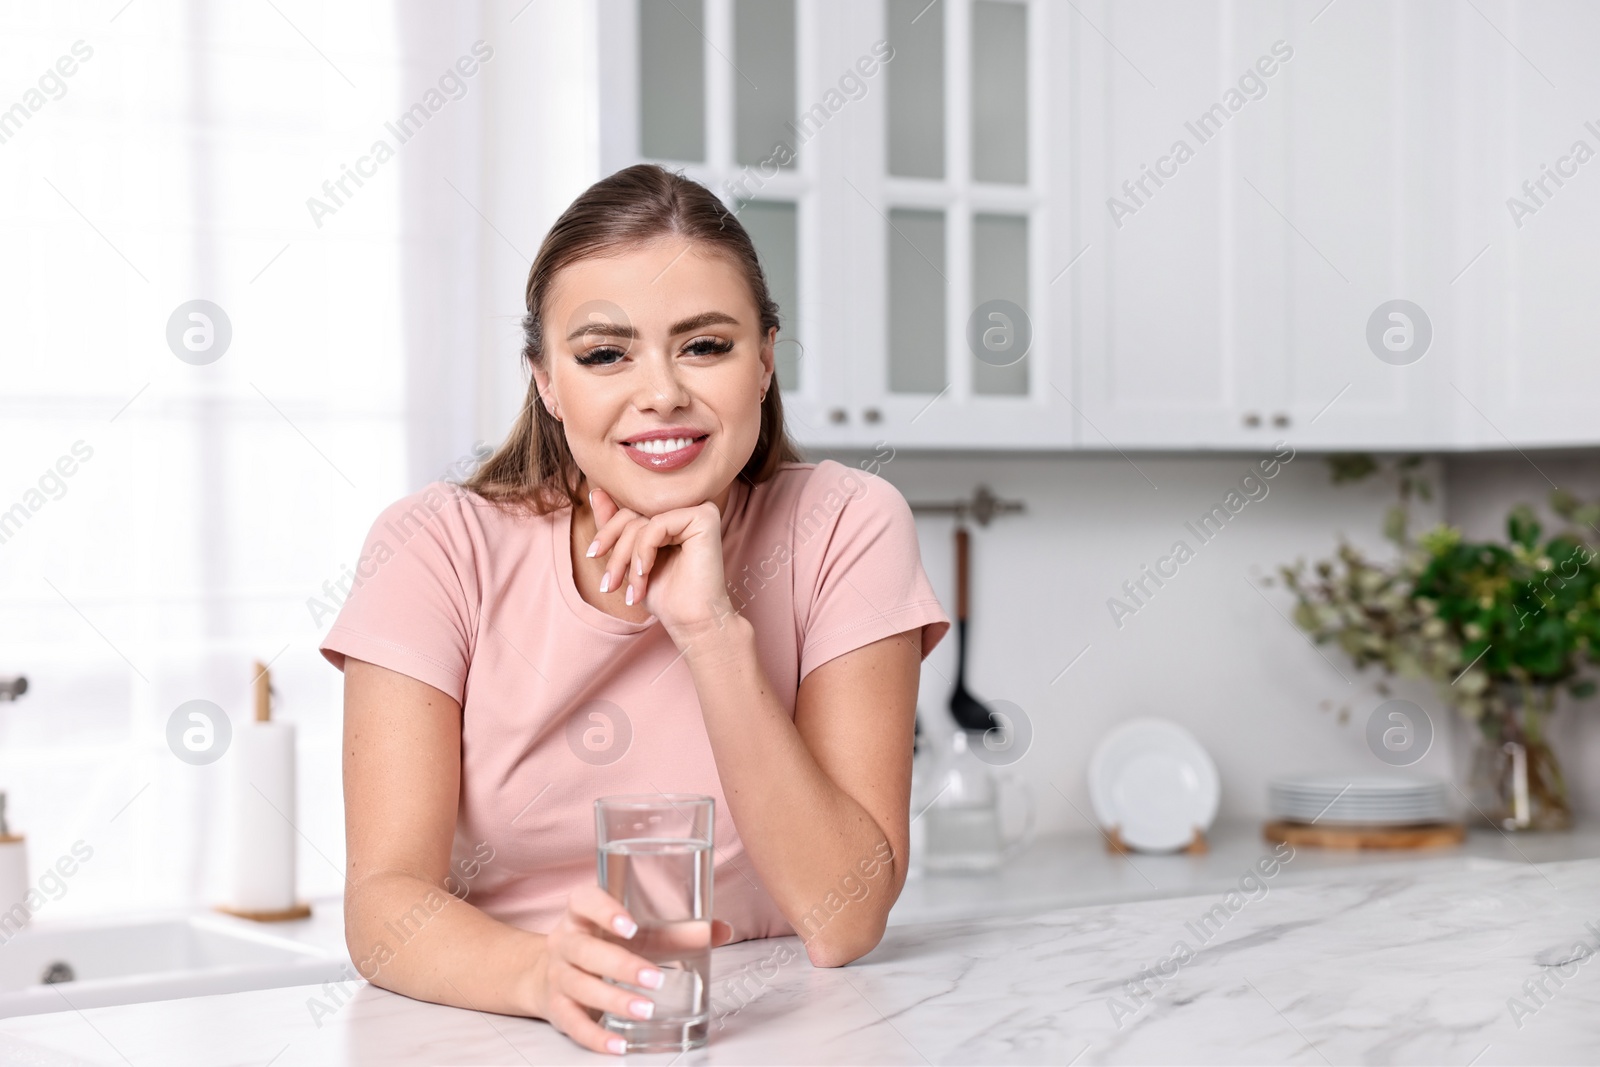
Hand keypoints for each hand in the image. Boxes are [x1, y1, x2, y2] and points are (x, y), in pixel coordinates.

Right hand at [532, 884, 733, 1053]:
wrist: (547, 972)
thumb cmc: (601, 944)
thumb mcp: (632, 933)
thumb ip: (675, 932)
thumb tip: (719, 930)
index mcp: (582, 914)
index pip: (585, 901)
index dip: (605, 911)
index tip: (630, 925)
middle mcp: (565, 942)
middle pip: (586, 950)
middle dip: (621, 965)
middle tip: (654, 977)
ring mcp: (558, 975)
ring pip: (580, 986)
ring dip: (614, 1000)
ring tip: (645, 1010)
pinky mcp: (557, 1007)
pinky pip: (573, 1023)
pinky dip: (596, 1037)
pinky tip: (620, 1044)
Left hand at [587, 487, 735, 644]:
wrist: (693, 623)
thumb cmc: (666, 595)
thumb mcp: (630, 558)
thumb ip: (615, 526)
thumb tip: (595, 491)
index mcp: (673, 515)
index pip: (629, 511)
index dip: (607, 533)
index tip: (592, 555)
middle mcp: (688, 508)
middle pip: (633, 514)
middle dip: (616, 551)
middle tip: (610, 584)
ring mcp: (699, 509)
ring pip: (641, 521)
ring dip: (628, 559)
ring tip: (633, 590)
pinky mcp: (705, 516)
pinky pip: (657, 524)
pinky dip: (643, 551)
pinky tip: (645, 573)